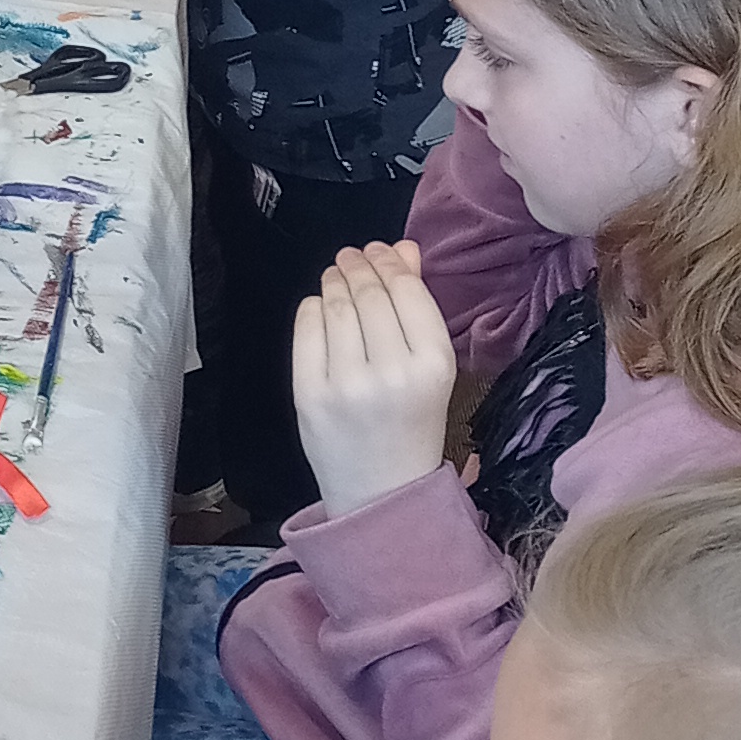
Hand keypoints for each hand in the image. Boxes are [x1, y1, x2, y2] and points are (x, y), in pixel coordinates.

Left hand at [291, 238, 457, 515]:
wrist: (382, 491)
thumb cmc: (412, 424)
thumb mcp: (429, 369)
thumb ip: (418, 308)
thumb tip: (403, 248)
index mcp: (434, 366)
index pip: (406, 292)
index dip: (390, 263)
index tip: (380, 250)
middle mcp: (391, 372)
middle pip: (368, 295)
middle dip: (359, 266)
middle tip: (353, 256)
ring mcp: (346, 384)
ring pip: (335, 306)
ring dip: (334, 281)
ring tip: (337, 274)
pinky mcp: (309, 394)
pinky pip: (307, 329)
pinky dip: (313, 308)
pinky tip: (321, 306)